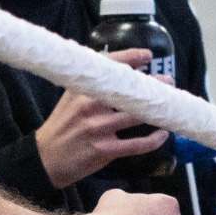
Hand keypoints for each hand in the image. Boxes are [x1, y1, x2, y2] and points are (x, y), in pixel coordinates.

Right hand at [35, 49, 170, 188]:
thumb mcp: (70, 99)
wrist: (46, 159)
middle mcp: (89, 107)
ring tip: (170, 105)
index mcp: (80, 91)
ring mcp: (98, 129)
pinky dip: (152, 140)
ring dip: (156, 110)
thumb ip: (90, 85)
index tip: (147, 55)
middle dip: (151, 85)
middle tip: (167, 80)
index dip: (130, 58)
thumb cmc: (62, 126)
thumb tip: (119, 69)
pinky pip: (136, 144)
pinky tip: (162, 134)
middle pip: (127, 92)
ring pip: (135, 117)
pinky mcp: (104, 150)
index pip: (108, 67)